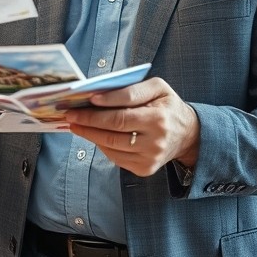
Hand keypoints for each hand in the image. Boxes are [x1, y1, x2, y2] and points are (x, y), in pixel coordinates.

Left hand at [63, 78, 199, 176]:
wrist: (187, 134)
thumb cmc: (167, 106)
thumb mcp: (158, 88)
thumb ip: (132, 89)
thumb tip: (101, 96)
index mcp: (159, 118)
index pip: (124, 112)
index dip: (103, 107)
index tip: (86, 101)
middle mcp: (156, 141)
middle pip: (114, 131)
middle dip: (88, 122)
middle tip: (70, 114)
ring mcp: (150, 158)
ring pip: (111, 146)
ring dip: (89, 135)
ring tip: (76, 125)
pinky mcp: (144, 169)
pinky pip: (115, 157)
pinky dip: (101, 145)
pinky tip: (94, 135)